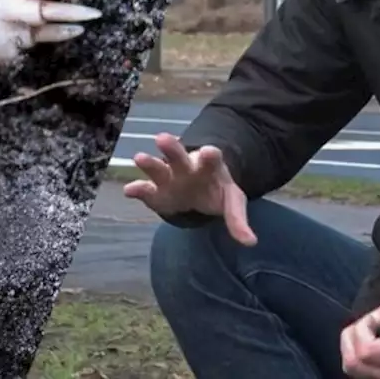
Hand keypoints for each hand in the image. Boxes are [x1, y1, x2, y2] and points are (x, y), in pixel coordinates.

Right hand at [122, 132, 256, 245]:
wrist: (199, 188)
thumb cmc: (216, 190)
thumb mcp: (232, 202)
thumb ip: (238, 219)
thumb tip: (250, 242)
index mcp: (209, 166)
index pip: (211, 159)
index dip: (210, 155)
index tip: (209, 151)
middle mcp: (186, 167)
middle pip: (179, 156)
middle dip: (171, 148)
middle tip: (162, 138)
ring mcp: (169, 177)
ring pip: (158, 168)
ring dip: (150, 164)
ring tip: (139, 158)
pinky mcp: (155, 191)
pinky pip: (145, 190)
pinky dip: (138, 190)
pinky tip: (129, 190)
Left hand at [340, 297, 379, 378]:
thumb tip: (374, 316)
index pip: (366, 350)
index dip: (362, 330)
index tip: (375, 320)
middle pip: (352, 363)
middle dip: (349, 338)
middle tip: (364, 325)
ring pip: (353, 371)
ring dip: (351, 348)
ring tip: (365, 334)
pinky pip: (362, 374)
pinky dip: (358, 358)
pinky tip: (369, 346)